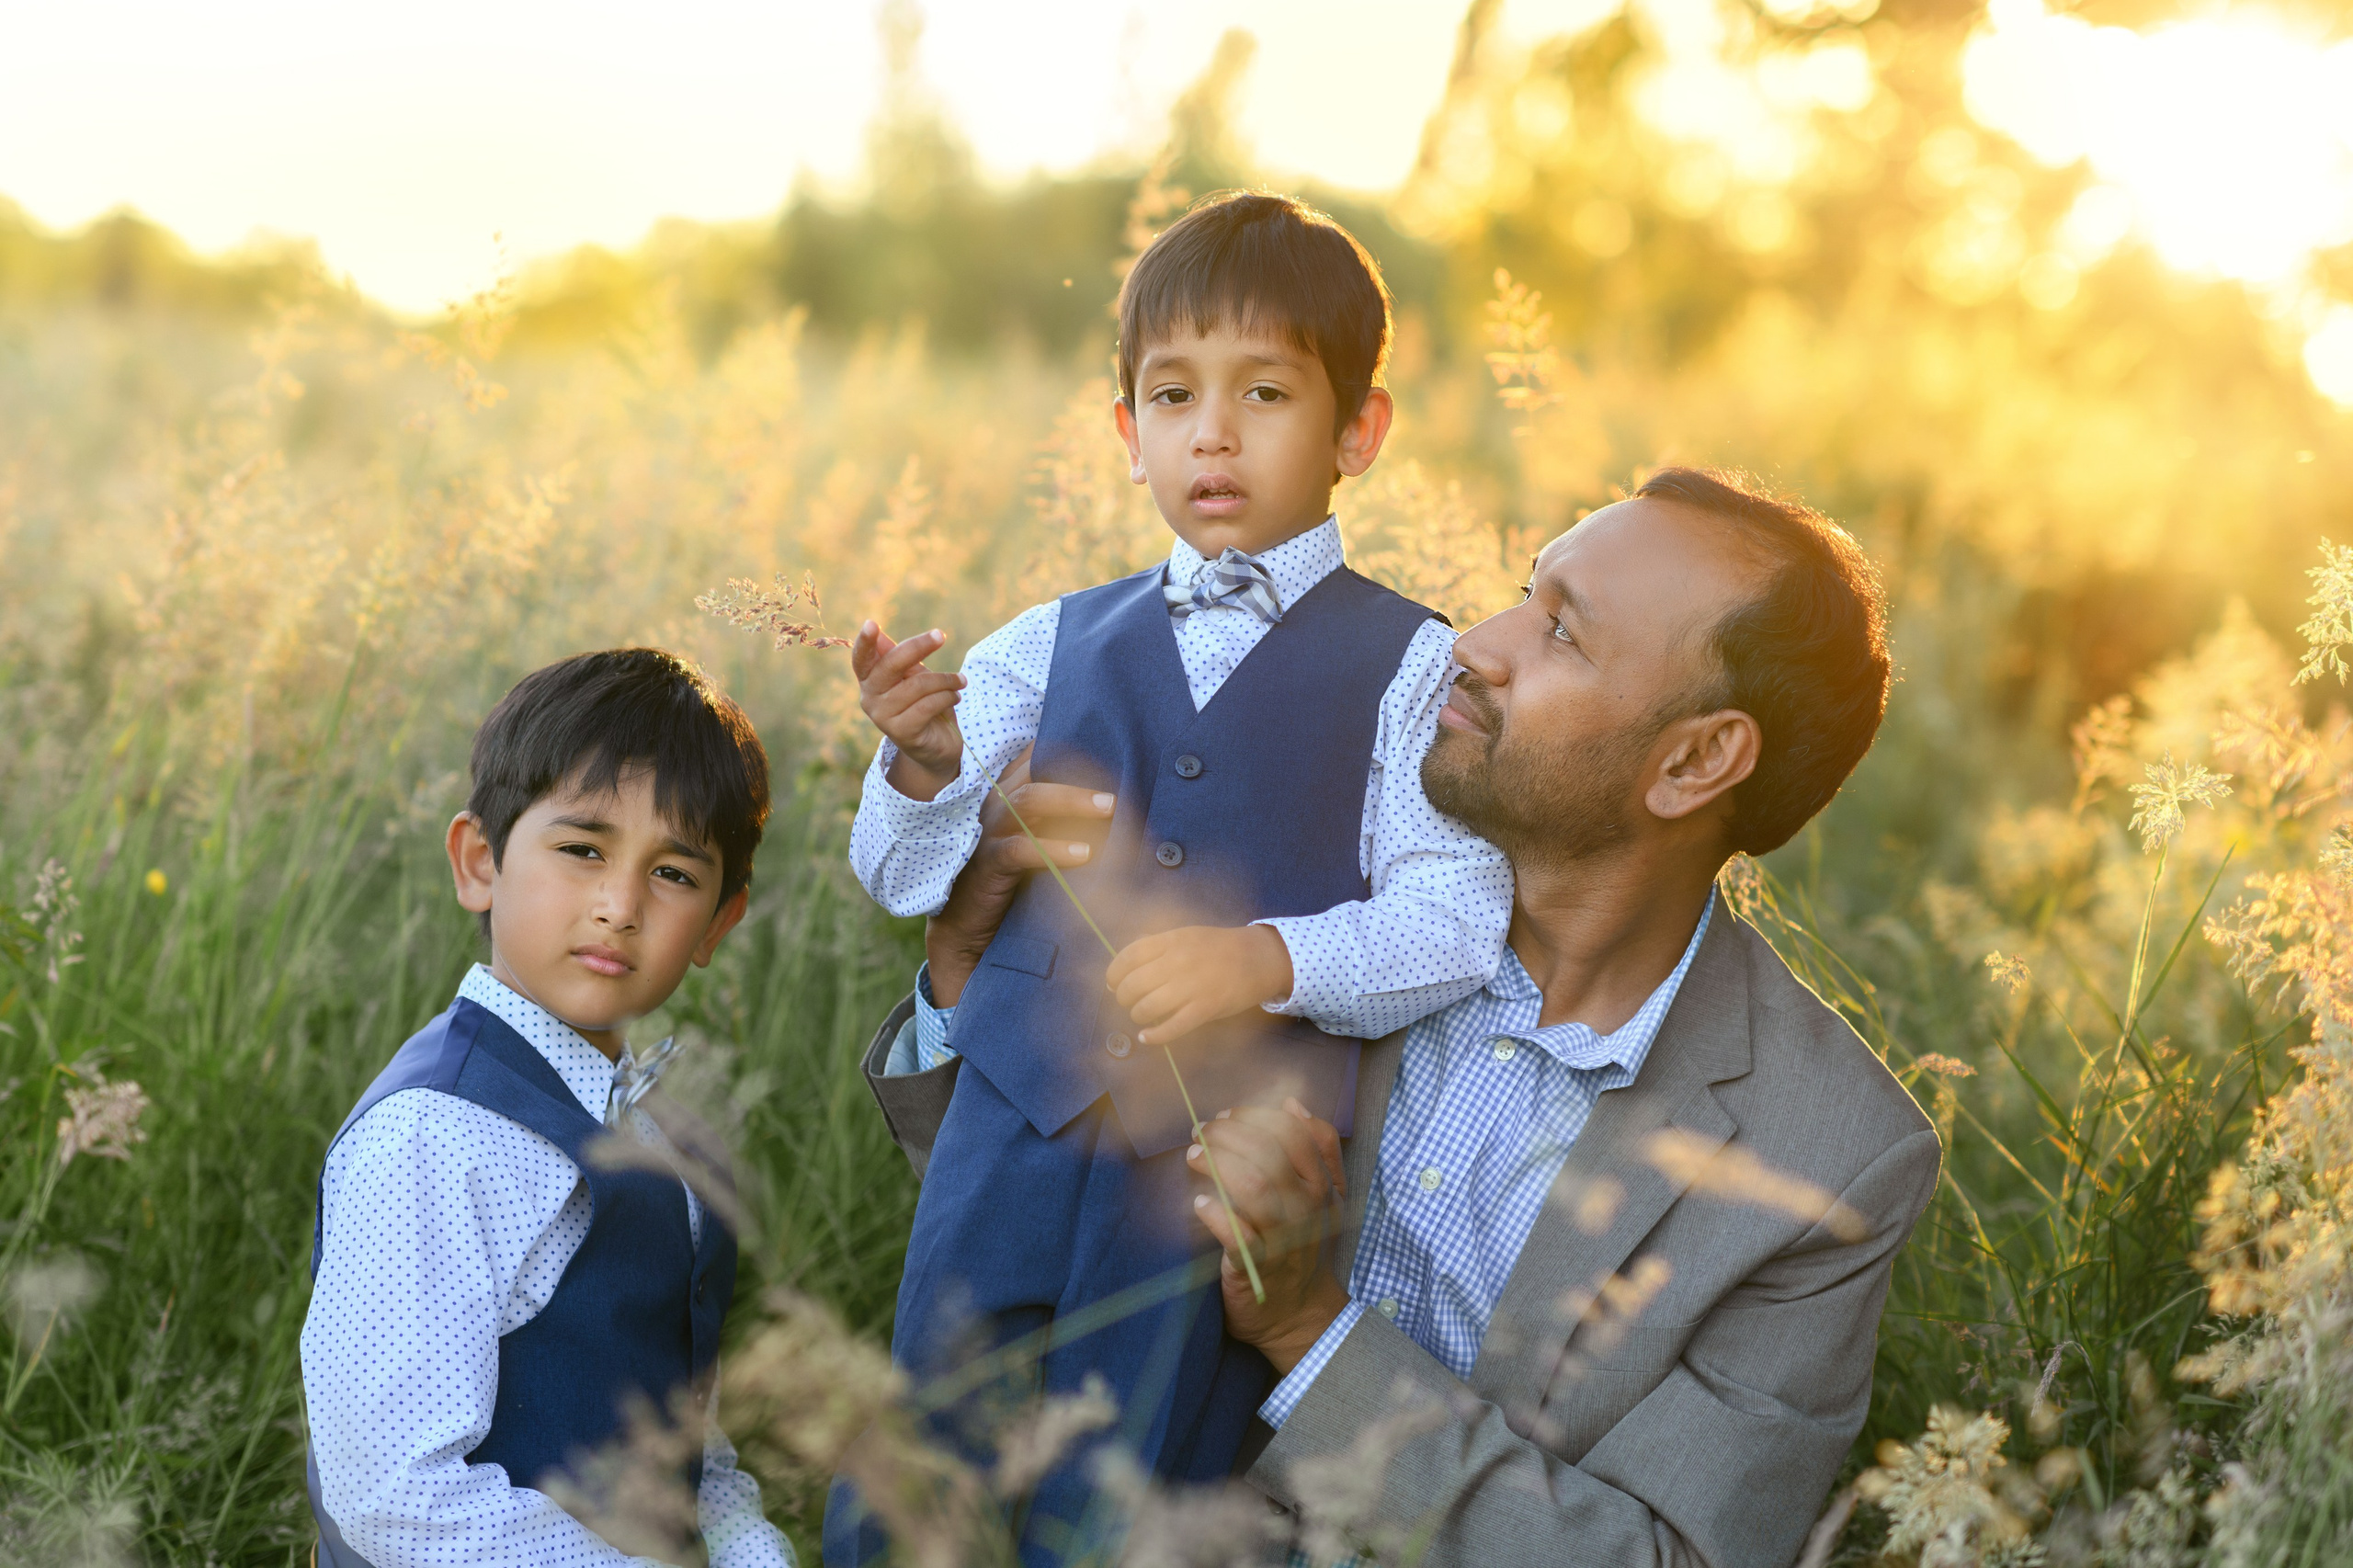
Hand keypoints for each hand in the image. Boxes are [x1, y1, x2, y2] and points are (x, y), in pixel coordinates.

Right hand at [852, 620, 964, 800]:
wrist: (936, 747)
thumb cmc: (924, 705)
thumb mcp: (913, 677)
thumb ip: (900, 658)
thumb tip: (879, 634)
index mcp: (869, 681)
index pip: (861, 659)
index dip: (865, 642)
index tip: (872, 624)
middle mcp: (870, 699)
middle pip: (891, 665)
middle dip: (918, 647)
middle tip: (941, 635)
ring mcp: (883, 717)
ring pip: (917, 685)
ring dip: (945, 679)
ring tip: (960, 681)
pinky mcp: (902, 732)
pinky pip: (928, 704)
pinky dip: (948, 696)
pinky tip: (956, 697)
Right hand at [926, 747, 1115, 1004]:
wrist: (967, 928)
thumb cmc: (1011, 882)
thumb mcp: (1038, 842)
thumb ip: (1062, 820)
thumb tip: (1116, 805)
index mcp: (1009, 793)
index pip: (1038, 757)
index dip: (1073, 751)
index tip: (1112, 753)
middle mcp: (998, 804)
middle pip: (1038, 771)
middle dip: (1081, 773)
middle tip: (1118, 787)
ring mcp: (991, 831)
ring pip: (1029, 800)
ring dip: (1072, 801)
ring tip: (1109, 808)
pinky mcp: (988, 864)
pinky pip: (1021, 849)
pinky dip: (1054, 849)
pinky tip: (1083, 854)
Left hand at [1106, 924, 1295, 1047]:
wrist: (1258, 958)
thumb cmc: (1217, 947)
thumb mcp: (1185, 935)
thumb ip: (1156, 945)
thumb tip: (1124, 965)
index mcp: (1171, 941)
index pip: (1128, 957)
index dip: (1113, 974)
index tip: (1111, 984)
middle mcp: (1177, 962)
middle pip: (1133, 985)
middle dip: (1123, 998)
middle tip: (1127, 1002)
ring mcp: (1191, 987)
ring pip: (1147, 1007)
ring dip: (1137, 1015)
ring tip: (1141, 1016)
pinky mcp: (1204, 1009)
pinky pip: (1171, 1028)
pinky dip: (1154, 1036)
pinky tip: (1147, 1037)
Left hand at [1188, 1099, 1351, 1373]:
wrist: (1300, 1313)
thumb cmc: (1305, 1245)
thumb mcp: (1325, 1196)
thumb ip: (1318, 1147)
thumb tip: (1292, 1103)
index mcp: (1321, 1184)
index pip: (1294, 1132)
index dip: (1256, 1116)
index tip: (1226, 1115)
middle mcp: (1307, 1207)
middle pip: (1270, 1153)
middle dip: (1228, 1134)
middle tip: (1200, 1131)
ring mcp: (1284, 1237)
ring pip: (1254, 1187)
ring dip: (1218, 1164)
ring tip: (1193, 1156)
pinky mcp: (1257, 1267)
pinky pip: (1237, 1234)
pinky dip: (1215, 1215)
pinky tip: (1199, 1203)